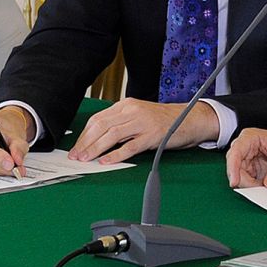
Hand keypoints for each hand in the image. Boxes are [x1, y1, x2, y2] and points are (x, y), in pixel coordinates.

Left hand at [69, 98, 216, 163]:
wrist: (190, 118)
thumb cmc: (163, 120)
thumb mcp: (139, 115)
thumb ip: (120, 122)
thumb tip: (97, 138)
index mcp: (127, 105)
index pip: (98, 119)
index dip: (84, 134)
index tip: (76, 147)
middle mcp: (133, 110)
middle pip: (102, 126)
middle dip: (86, 142)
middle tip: (76, 156)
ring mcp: (143, 122)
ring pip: (112, 135)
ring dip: (96, 149)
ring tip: (86, 159)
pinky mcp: (153, 135)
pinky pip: (130, 146)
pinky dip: (116, 155)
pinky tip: (106, 161)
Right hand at [227, 128, 266, 188]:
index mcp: (251, 137)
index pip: (235, 152)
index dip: (233, 168)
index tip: (235, 182)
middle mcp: (245, 147)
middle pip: (235, 167)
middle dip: (244, 180)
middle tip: (259, 190)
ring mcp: (247, 159)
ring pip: (239, 176)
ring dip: (250, 185)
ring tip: (266, 186)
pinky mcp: (251, 169)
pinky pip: (247, 181)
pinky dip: (253, 186)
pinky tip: (264, 187)